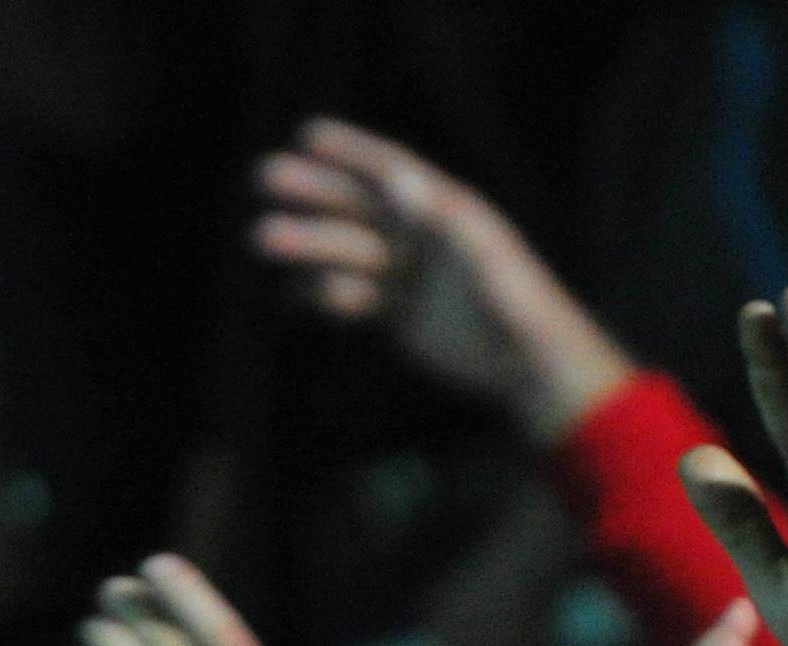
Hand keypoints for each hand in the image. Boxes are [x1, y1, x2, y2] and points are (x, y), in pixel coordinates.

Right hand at [250, 118, 633, 444]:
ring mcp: (407, 276)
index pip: (390, 171)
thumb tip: (395, 179)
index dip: (351, 151)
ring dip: (305, 245)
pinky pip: (350, 297)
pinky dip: (320, 294)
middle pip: (357, 208)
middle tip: (263, 178)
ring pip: (346, 252)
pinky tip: (288, 295)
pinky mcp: (398, 315)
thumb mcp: (483, 256)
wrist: (527, 368)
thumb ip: (440, 217)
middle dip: (312, 192)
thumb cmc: (518, 306)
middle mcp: (421, 238)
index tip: (308, 135)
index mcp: (445, 212)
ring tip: (260, 237)